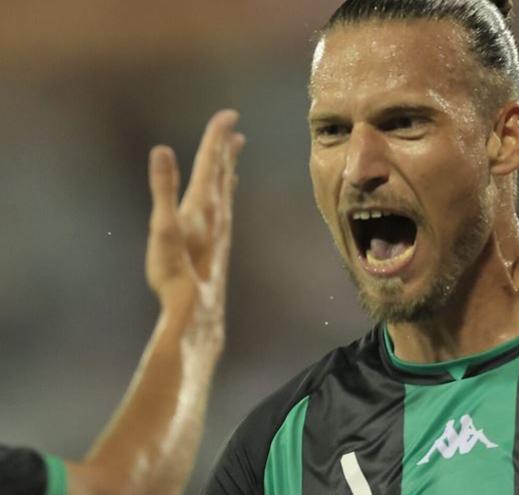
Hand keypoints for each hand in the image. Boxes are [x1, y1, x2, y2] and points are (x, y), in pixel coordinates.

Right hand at [146, 110, 244, 347]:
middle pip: (222, 172)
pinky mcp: (219, 244)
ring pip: (226, 190)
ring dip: (228, 168)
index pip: (210, 161)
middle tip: (234, 126)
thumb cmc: (175, 270)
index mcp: (202, 203)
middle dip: (226, 147)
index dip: (217, 136)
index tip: (229, 113)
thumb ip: (162, 188)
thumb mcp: (163, 226)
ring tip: (234, 152)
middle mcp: (216, 213)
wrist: (196, 309)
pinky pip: (225, 209)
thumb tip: (162, 150)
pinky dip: (226, 193)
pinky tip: (225, 199)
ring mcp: (220, 229)